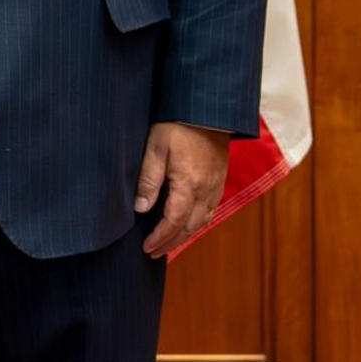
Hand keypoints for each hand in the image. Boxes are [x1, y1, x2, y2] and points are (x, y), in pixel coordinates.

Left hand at [135, 121, 230, 257]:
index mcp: (189, 185)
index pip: (173, 222)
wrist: (208, 109)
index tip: (147, 248)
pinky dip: (196, 222)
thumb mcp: (155, 148)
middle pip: (189, 228)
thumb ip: (148, 179)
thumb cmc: (178, 124)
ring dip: (184, 235)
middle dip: (170, 242)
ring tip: (167, 243)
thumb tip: (141, 208)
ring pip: (202, 221)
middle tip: (153, 252)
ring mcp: (215, 186)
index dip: (160, 238)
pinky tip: (186, 223)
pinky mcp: (219, 180)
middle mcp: (206, 190)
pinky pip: (210, 210)